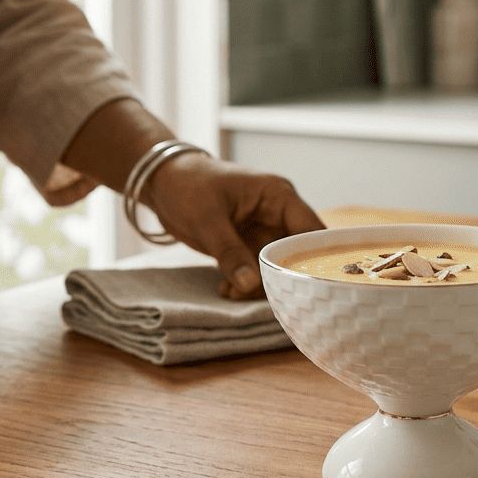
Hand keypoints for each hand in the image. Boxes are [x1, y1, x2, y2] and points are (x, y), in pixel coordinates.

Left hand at [143, 152, 325, 298]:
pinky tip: (226, 290)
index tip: (307, 286)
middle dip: (280, 278)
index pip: (311, 230)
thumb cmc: (188, 185)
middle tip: (258, 295)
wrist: (162, 182)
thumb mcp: (207, 218)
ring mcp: (262, 231)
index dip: (315, 258)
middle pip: (296, 254)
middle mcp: (277, 215)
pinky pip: (255, 270)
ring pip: (275, 267)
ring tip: (232, 293)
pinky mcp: (247, 245)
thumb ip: (230, 251)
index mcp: (278, 197)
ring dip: (258, 284)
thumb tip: (252, 285)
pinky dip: (244, 283)